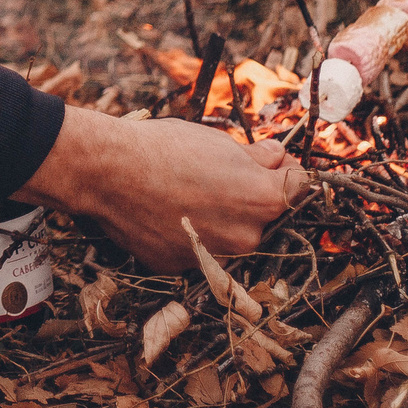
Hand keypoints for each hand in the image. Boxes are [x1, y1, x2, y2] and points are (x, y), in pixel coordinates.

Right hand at [9, 108, 304, 272]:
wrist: (107, 171)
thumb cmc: (162, 148)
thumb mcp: (218, 140)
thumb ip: (256, 156)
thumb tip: (275, 156)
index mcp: (264, 199)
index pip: (300, 185)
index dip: (286, 167)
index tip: (271, 159)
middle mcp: (247, 236)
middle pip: (264, 214)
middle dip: (250, 194)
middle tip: (219, 172)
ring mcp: (216, 256)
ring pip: (230, 234)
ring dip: (220, 216)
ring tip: (187, 189)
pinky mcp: (184, 267)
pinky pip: (199, 247)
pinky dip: (191, 231)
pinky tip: (167, 207)